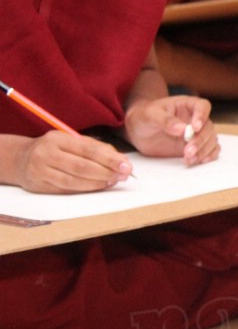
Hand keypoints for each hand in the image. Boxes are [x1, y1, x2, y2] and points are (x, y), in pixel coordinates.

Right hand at [14, 131, 132, 192]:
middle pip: (82, 166)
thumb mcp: (72, 142)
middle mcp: (46, 153)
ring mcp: (40, 170)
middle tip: (123, 176)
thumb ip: (97, 148)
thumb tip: (121, 160)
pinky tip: (97, 187)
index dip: (110, 159)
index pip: (88, 149)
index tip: (127, 166)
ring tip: (112, 181)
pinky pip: (65, 190)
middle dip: (107, 172)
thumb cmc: (55, 150)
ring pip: (74, 181)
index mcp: (57, 138)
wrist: (20, 159)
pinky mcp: (38, 185)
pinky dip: (84, 190)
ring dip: (97, 183)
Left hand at [123, 96, 219, 165]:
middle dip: (200, 140)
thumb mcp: (150, 115)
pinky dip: (208, 155)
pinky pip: (210, 149)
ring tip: (189, 158)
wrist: (138, 130)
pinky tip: (199, 160)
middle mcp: (195, 118)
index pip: (202, 106)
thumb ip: (166, 120)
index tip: (195, 128)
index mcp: (187, 105)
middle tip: (188, 151)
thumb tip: (182, 129)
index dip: (202, 116)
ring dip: (204, 150)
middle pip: (208, 127)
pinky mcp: (196, 146)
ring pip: (211, 139)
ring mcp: (197, 133)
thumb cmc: (144, 117)